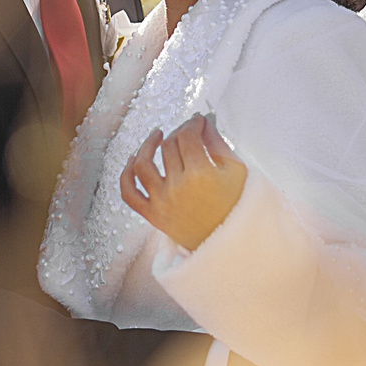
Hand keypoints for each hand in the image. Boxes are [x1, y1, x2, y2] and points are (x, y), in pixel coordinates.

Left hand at [121, 115, 245, 248]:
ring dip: (147, 145)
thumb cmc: (239, 207)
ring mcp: (162, 202)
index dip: (192, 124)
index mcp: (201, 175)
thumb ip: (216, 142)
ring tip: (156, 137)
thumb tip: (202, 122)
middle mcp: (178, 188)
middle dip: (178, 133)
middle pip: (168, 147)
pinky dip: (126, 175)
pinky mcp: (153, 216)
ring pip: (142, 164)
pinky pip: (129, 194)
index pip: (187, 137)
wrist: (233, 244)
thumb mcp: (236, 171)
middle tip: (187, 132)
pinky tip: (133, 161)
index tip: (197, 121)